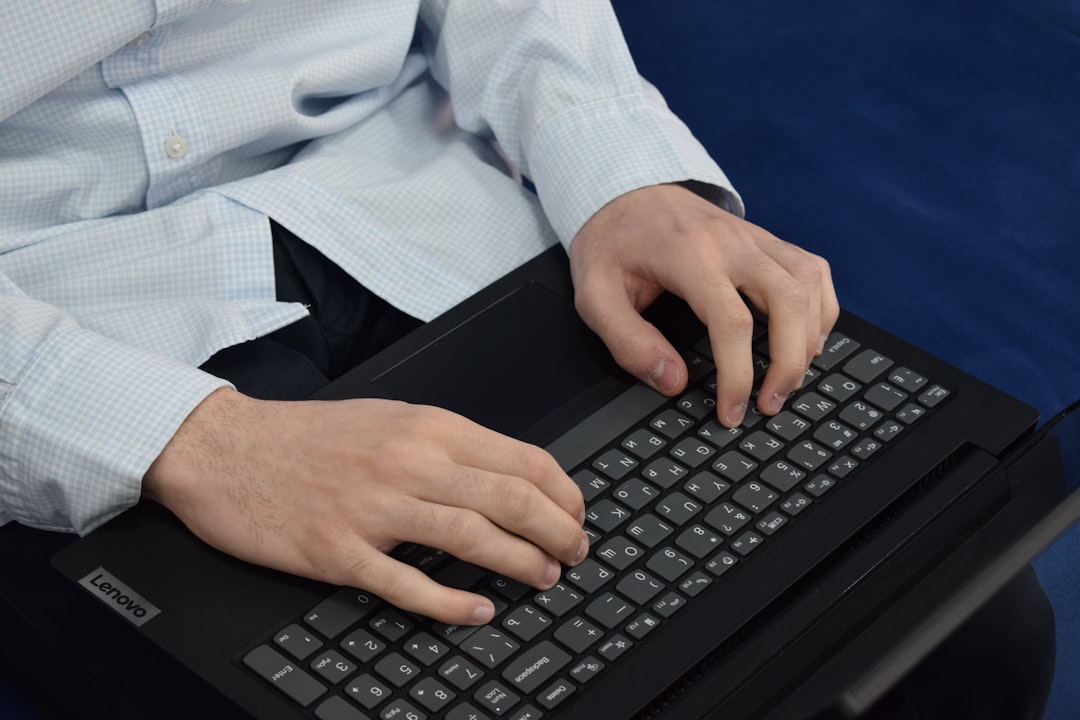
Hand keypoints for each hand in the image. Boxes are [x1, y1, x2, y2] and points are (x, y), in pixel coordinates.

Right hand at [143, 388, 587, 624]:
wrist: (224, 448)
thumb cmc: (308, 436)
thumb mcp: (389, 418)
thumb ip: (448, 444)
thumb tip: (511, 475)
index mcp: (426, 427)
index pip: (522, 458)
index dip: (564, 493)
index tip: (577, 514)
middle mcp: (407, 462)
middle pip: (510, 499)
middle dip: (559, 532)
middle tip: (575, 553)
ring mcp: (372, 508)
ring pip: (471, 538)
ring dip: (521, 564)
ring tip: (545, 578)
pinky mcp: (338, 551)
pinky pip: (408, 584)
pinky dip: (452, 603)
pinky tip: (480, 611)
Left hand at [570, 183, 838, 425]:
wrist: (627, 191)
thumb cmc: (612, 245)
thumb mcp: (594, 295)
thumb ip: (627, 342)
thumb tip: (673, 381)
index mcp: (689, 256)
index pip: (731, 322)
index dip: (737, 375)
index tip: (731, 411)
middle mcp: (732, 243)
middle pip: (788, 301)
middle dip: (788, 362)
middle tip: (770, 403)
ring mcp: (755, 237)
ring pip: (808, 285)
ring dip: (808, 339)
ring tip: (788, 380)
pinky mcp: (766, 239)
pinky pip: (813, 270)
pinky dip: (821, 308)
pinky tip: (808, 339)